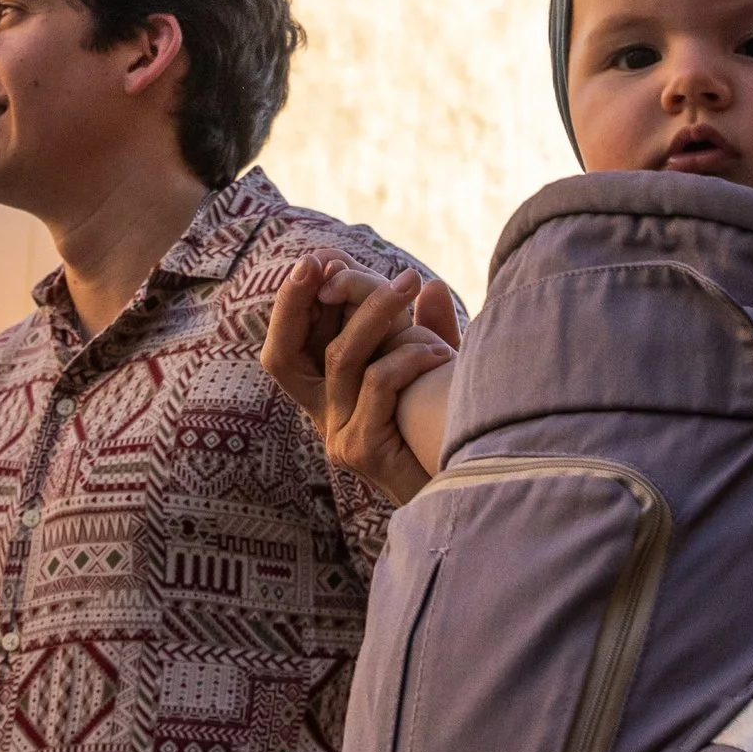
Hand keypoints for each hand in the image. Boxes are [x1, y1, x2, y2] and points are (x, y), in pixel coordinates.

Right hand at [263, 257, 459, 504]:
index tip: (319, 259)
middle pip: (282, 354)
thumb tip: (429, 285)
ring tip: (410, 283)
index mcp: (328, 396)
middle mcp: (323, 417)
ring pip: (340, 357)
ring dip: (375, 310)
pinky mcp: (362, 451)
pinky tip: (438, 353)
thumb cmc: (448, 430)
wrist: (469, 492)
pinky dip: (407, 357)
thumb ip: (425, 333)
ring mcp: (338, 436)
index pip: (288, 345)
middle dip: (296, 301)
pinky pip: (376, 384)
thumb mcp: (431, 373)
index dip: (292, 302)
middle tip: (327, 260)